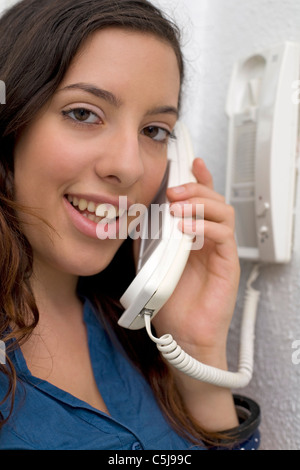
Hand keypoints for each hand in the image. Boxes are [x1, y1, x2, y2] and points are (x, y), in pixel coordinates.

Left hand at [152, 157, 239, 367]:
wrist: (180, 335)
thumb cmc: (169, 301)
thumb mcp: (148, 261)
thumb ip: (147, 237)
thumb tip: (137, 214)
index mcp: (193, 235)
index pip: (201, 200)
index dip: (199, 179)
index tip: (189, 163)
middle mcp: (209, 239)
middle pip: (214, 200)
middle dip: (195, 189)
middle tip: (175, 190)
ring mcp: (220, 251)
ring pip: (223, 213)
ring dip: (201, 204)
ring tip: (179, 208)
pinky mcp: (228, 264)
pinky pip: (224, 236)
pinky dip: (207, 227)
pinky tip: (188, 229)